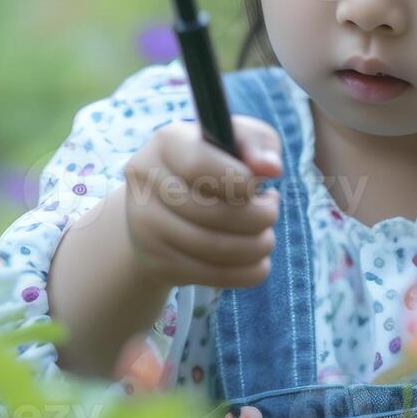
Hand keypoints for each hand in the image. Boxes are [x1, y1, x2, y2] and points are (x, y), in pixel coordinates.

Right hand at [119, 115, 281, 288]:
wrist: (166, 208)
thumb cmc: (213, 166)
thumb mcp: (236, 142)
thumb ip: (257, 143)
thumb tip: (270, 167)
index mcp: (166, 143)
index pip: (199, 165)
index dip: (238, 180)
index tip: (257, 186)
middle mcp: (146, 183)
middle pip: (211, 212)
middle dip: (258, 217)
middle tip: (271, 211)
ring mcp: (145, 226)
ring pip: (214, 248)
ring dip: (257, 247)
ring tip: (266, 236)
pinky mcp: (156, 262)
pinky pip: (212, 275)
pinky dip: (247, 272)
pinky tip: (257, 260)